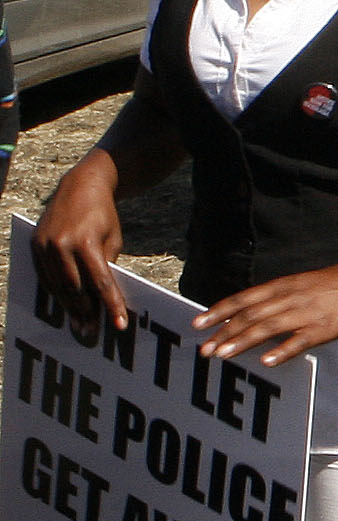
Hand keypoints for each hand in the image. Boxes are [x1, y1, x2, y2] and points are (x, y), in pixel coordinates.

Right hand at [33, 157, 130, 330]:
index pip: (100, 282)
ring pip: (56, 285)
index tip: (119, 324)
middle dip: (84, 313)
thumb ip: (107, 266)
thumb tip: (102, 297)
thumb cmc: (103, 216)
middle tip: (91, 333)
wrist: (80, 186)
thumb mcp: (113, 240)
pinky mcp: (34, 244)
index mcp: (85, 242)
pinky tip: (63, 305)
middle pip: (74, 288)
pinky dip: (54, 292)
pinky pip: (45, 275)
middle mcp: (60, 244)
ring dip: (67, 307)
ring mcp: (44, 244)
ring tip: (78, 324)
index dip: (110, 305)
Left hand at [193, 256, 337, 366]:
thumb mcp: (295, 284)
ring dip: (243, 341)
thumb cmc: (326, 286)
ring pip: (268, 328)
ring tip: (223, 354)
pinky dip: (281, 351)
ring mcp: (304, 314)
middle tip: (205, 349)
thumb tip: (243, 314)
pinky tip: (267, 361)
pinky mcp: (322, 329)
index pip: (242, 299)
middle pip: (249, 316)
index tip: (198, 324)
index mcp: (279, 287)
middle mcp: (287, 299)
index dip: (218, 311)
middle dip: (224, 332)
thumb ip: (271, 298)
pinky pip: (299, 341)